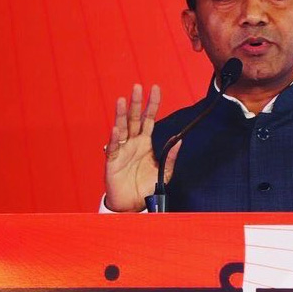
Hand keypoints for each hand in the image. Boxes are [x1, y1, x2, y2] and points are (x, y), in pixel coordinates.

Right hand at [104, 85, 180, 211]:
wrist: (133, 204)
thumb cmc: (146, 187)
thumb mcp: (164, 172)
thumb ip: (170, 157)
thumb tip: (179, 141)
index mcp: (145, 142)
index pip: (149, 118)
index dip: (152, 104)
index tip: (155, 88)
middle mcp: (133, 142)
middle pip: (134, 118)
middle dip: (136, 102)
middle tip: (137, 86)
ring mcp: (122, 150)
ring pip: (122, 128)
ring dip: (121, 114)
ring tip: (122, 100)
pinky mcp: (113, 161)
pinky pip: (114, 147)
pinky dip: (115, 137)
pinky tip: (117, 128)